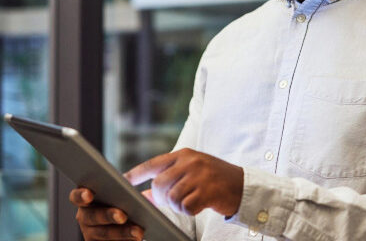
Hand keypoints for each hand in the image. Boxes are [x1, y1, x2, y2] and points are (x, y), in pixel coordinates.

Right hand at [69, 188, 143, 240]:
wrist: (132, 223)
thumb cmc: (127, 202)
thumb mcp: (124, 192)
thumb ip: (126, 185)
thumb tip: (137, 185)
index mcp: (86, 199)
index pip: (77, 197)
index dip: (81, 196)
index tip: (89, 194)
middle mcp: (85, 217)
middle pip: (92, 217)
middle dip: (108, 216)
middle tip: (122, 216)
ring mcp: (91, 234)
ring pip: (104, 234)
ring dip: (122, 233)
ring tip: (137, 231)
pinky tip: (136, 238)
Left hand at [124, 148, 243, 216]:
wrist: (243, 185)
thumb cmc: (214, 180)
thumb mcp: (192, 173)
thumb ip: (170, 179)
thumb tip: (144, 193)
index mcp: (184, 155)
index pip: (153, 163)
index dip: (136, 173)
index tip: (122, 181)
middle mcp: (190, 162)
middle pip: (159, 184)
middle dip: (161, 197)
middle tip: (172, 201)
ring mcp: (199, 176)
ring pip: (171, 197)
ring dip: (177, 206)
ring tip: (188, 203)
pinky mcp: (207, 191)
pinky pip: (186, 207)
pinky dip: (189, 211)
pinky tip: (197, 206)